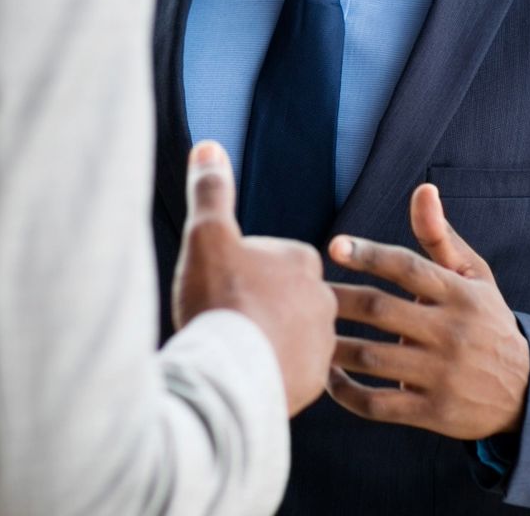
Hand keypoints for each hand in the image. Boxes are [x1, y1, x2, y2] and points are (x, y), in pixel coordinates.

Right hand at [172, 140, 337, 413]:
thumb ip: (210, 191)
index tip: (221, 282)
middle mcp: (322, 300)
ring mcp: (321, 344)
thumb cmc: (220, 299)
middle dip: (258, 304)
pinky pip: (292, 372)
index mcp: (302, 261)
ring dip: (267, 338)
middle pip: (283, 296)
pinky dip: (272, 371)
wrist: (230, 373)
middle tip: (225, 315)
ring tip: (234, 347)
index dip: (242, 268)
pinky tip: (246, 373)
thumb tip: (209, 146)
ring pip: (290, 334)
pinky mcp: (313, 383)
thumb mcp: (207, 235)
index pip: (273, 257)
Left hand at [325, 182, 529, 439]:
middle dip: (338, 300)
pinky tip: (328, 377)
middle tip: (306, 294)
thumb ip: (440, 237)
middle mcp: (451, 332)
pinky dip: (346, 393)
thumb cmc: (486, 323)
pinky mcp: (433, 412)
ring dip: (334, 347)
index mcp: (459, 294)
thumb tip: (423, 189)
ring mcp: (442, 375)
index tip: (334, 246)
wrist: (527, 392)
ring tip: (308, 333)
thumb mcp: (475, 278)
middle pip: (381, 310)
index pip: (407, 267)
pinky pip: (378, 404)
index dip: (369, 254)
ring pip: (373, 358)